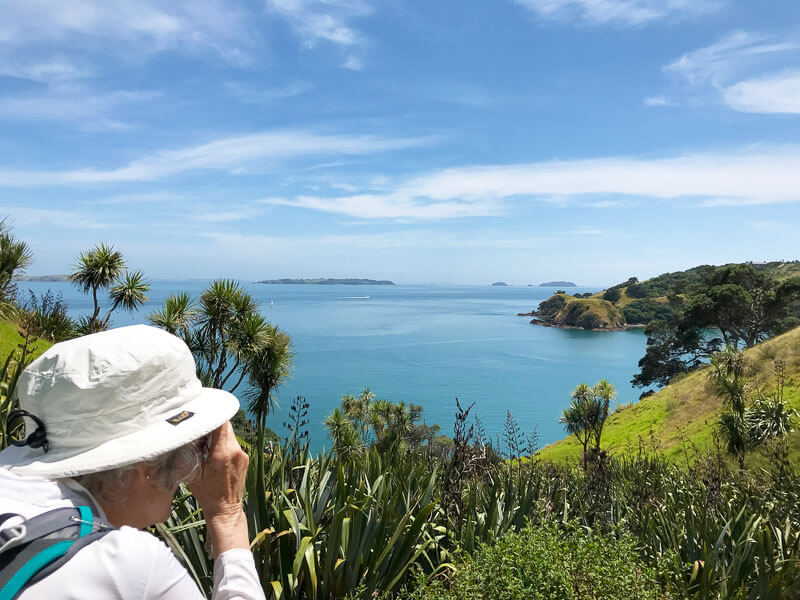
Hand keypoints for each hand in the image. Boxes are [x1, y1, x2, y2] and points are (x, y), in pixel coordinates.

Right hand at [188, 422, 249, 556]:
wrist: (225, 510)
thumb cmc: (207, 494)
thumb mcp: (193, 472)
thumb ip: (192, 451)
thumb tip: (187, 435)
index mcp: (222, 452)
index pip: (220, 423)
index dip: (210, 415)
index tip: (201, 413)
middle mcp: (236, 451)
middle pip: (226, 426)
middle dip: (212, 425)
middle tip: (199, 429)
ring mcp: (242, 455)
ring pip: (230, 434)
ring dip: (218, 435)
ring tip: (205, 442)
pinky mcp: (244, 459)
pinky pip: (233, 444)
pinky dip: (223, 443)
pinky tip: (213, 452)